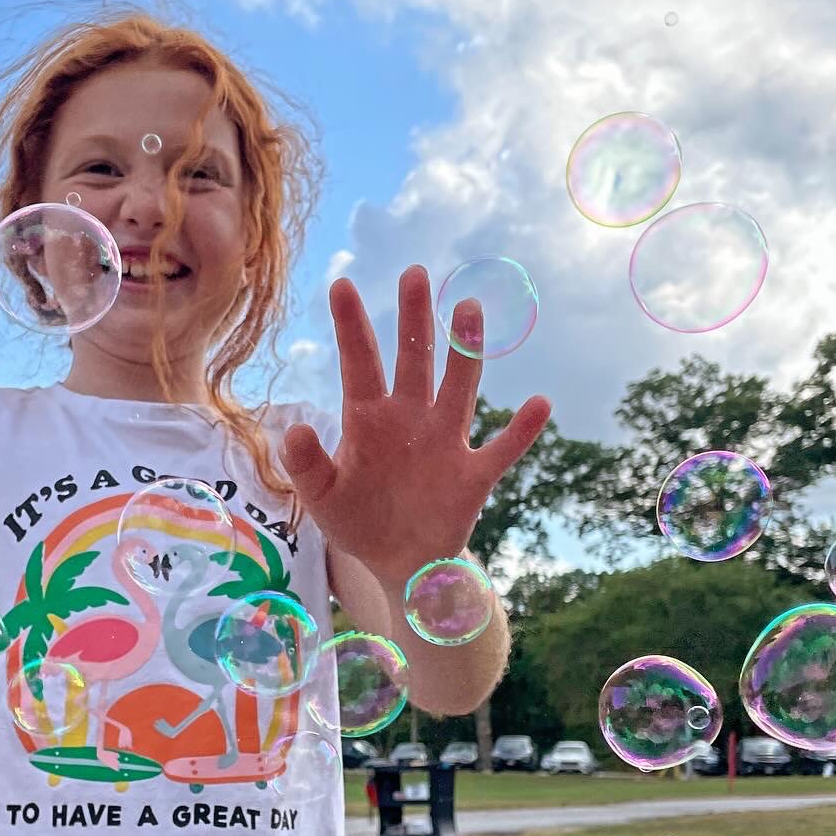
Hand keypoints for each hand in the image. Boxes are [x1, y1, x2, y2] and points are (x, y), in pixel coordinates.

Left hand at [280, 266, 551, 587]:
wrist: (400, 562)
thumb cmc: (358, 520)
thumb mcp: (321, 498)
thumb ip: (307, 465)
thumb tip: (296, 427)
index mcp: (368, 420)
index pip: (359, 364)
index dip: (351, 327)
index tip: (341, 285)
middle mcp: (410, 419)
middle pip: (413, 359)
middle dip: (413, 319)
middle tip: (414, 274)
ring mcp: (445, 442)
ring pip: (458, 387)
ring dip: (464, 351)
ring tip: (469, 309)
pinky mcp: (473, 474)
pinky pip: (502, 449)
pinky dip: (521, 430)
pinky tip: (540, 404)